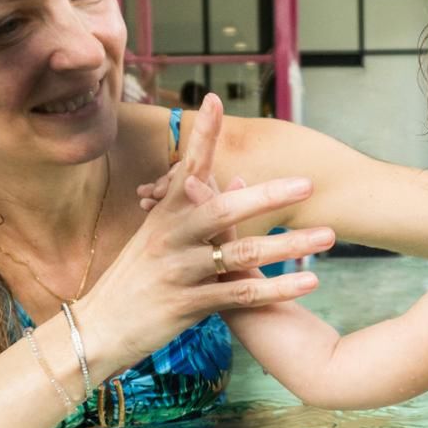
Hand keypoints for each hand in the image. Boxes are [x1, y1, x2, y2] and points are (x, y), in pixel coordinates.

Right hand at [79, 95, 332, 365]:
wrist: (98, 328)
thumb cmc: (134, 278)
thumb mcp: (157, 237)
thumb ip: (194, 207)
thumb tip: (236, 180)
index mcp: (165, 215)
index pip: (188, 167)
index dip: (202, 135)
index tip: (214, 99)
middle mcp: (171, 237)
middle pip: (223, 210)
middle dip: (268, 196)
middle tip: (307, 184)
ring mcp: (180, 271)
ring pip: (240, 254)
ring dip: (288, 244)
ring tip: (329, 236)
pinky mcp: (188, 305)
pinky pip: (242, 294)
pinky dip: (278, 288)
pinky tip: (310, 282)